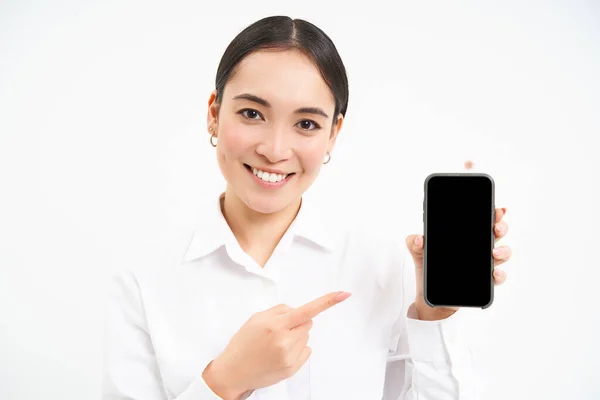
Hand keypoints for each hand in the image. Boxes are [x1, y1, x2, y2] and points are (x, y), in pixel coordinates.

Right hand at [203, 291, 351, 398]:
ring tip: (275, 344)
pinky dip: (297, 349)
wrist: (233, 372)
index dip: (328, 301)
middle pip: (308, 323)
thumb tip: (297, 311)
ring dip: (295, 336)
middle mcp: (284, 341)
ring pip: (306, 337)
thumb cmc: (243, 344)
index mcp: (275, 325)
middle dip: (297, 323)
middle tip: (278, 330)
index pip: (307, 310)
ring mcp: (289, 357)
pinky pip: (306, 351)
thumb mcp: (256, 319)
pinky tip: (280, 353)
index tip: (344, 294)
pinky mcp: (292, 369)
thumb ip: (279, 311)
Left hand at [405, 207, 511, 320]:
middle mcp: (478, 250)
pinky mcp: (484, 283)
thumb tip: (419, 238)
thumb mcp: (419, 253)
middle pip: (496, 234)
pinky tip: (494, 272)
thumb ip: (415, 243)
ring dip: (503, 251)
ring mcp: (483, 266)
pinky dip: (499, 275)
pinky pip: (498, 278)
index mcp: (465, 238)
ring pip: (502, 254)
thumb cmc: (428, 270)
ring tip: (494, 252)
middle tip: (496, 228)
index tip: (498, 209)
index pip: (482, 222)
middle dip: (501, 227)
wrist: (429, 297)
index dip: (493, 214)